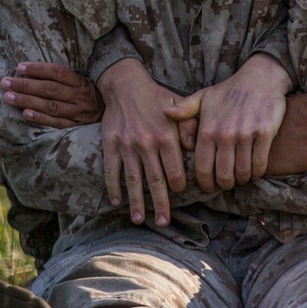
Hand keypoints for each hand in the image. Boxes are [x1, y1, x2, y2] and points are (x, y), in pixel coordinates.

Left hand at [2, 63, 102, 126]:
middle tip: (6, 83)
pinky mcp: (74, 127)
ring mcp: (77, 113)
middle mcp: (80, 96)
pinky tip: (25, 114)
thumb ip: (62, 78)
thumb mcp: (81, 82)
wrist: (108, 116)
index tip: (19, 67)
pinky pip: (55, 122)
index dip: (38, 69)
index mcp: (81, 82)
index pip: (57, 72)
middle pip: (49, 89)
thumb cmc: (87, 95)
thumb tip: (31, 70)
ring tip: (9, 97)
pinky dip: (39, 118)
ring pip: (50, 105)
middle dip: (25, 85)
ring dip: (27, 101)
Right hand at [96, 59, 186, 227]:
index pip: (174, 170)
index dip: (178, 186)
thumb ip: (188, 126)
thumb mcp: (178, 107)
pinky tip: (116, 201)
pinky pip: (112, 171)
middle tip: (164, 222)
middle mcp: (147, 144)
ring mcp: (127, 146)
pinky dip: (113, 187)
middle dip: (160, 204)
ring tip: (139, 219)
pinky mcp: (110, 145)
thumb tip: (196, 148)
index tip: (179, 195)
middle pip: (155, 181)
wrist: (126, 85)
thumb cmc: (156, 98)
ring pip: (133, 180)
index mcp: (166, 136)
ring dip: (136, 202)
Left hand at [168, 55, 291, 191]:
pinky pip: (259, 163)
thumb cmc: (229, 90)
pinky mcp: (264, 134)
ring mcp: (245, 134)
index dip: (206, 183)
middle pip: (223, 175)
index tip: (209, 187)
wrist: (260, 78)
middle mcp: (225, 134)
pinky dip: (257, 172)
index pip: (203, 168)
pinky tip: (254, 170)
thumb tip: (165, 113)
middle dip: (225, 184)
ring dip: (241, 179)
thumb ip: (185, 109)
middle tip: (227, 183)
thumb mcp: (204, 97)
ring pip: (242, 172)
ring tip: (240, 178)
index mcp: (207, 130)